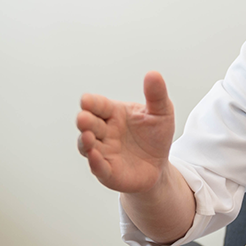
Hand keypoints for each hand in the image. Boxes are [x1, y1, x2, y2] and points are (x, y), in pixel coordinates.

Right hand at [76, 71, 174, 193]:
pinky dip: (95, 162)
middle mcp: (104, 132)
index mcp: (114, 113)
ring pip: (87, 146)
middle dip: (85, 121)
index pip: (98, 105)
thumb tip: (153, 74)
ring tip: (88, 136)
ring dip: (85, 142)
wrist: (159, 165)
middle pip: (89, 124)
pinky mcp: (108, 172)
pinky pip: (98, 167)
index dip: (91, 103)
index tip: (86, 100)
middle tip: (83, 118)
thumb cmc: (155, 135)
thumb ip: (156, 95)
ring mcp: (103, 152)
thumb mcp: (161, 113)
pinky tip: (95, 156)